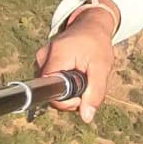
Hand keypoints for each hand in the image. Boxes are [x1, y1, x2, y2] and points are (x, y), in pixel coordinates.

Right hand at [35, 6, 116, 123]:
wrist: (91, 25)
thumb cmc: (97, 44)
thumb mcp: (102, 68)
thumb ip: (95, 93)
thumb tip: (86, 117)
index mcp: (56, 56)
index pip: (51, 92)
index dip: (65, 101)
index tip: (81, 96)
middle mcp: (42, 57)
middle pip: (50, 92)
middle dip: (69, 96)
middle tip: (87, 85)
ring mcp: (40, 58)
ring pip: (50, 87)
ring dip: (67, 89)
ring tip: (81, 76)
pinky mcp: (42, 61)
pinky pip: (50, 80)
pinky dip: (63, 82)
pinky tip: (74, 74)